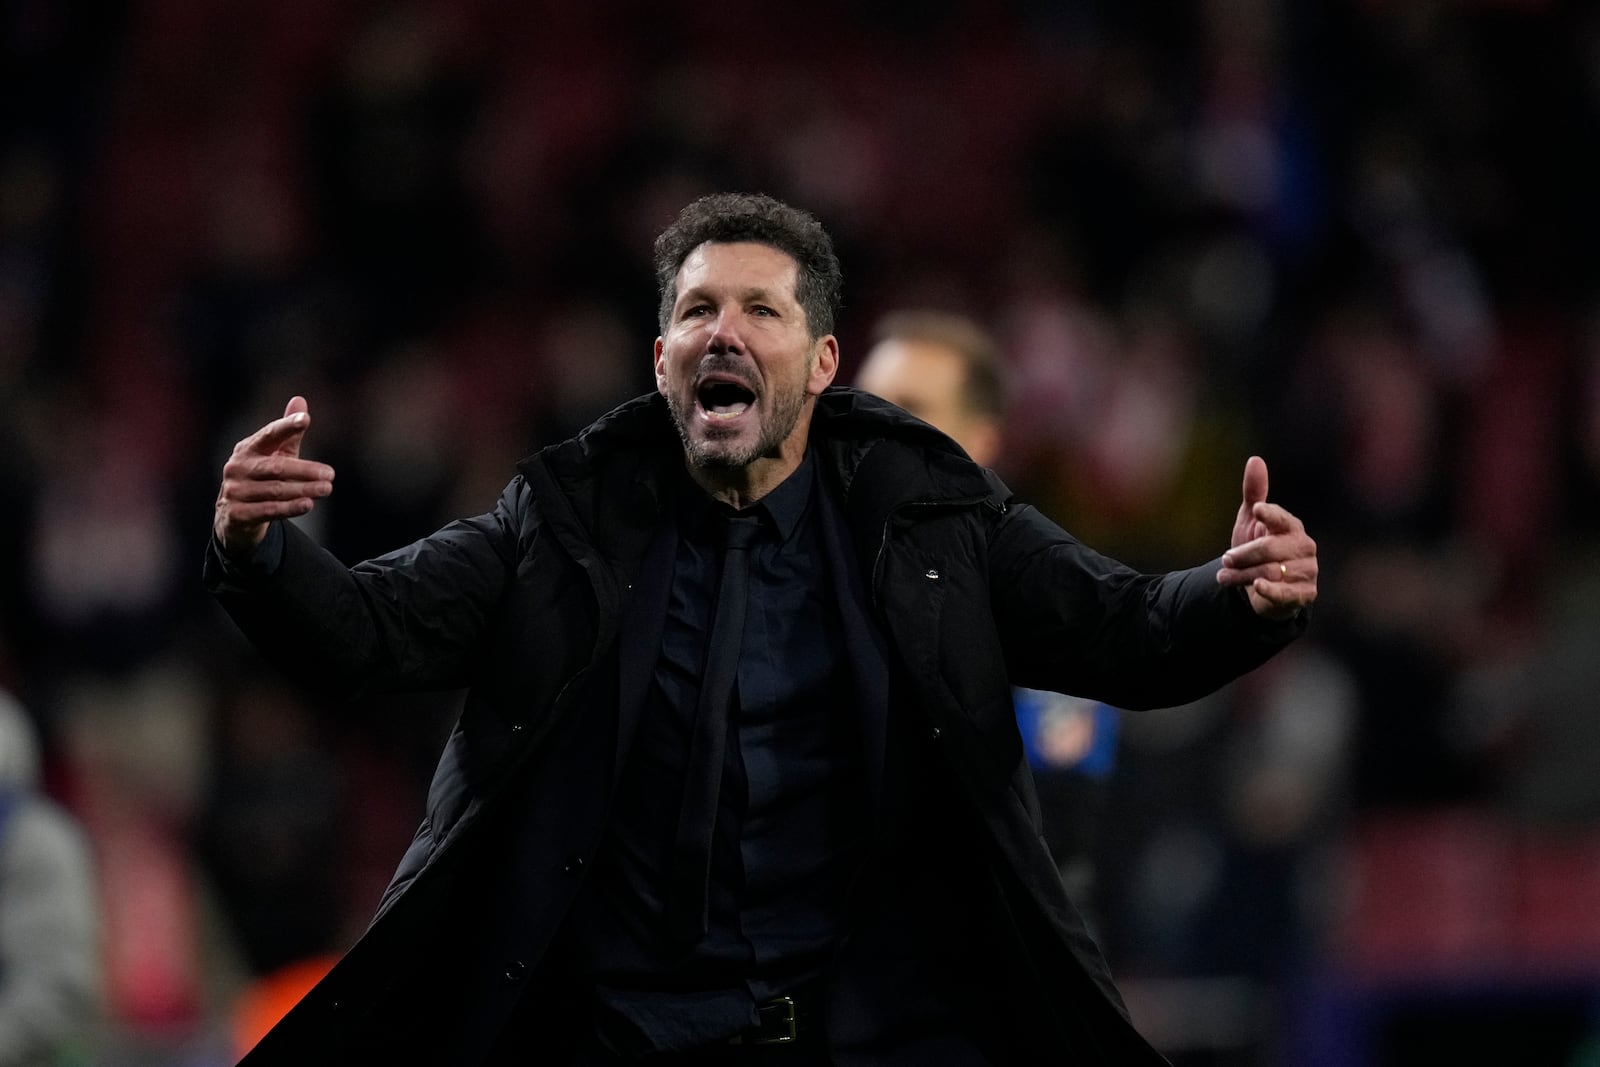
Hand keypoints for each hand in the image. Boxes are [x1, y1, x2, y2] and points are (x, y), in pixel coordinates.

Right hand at [213, 396, 335, 555]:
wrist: (234, 518)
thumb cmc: (261, 479)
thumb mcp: (274, 456)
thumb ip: (288, 434)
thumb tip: (300, 400)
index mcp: (247, 449)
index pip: (268, 434)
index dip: (286, 426)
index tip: (305, 420)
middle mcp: (237, 467)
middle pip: (276, 467)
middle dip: (305, 470)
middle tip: (330, 474)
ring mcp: (235, 491)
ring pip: (275, 490)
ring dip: (304, 490)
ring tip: (326, 488)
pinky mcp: (237, 514)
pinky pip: (268, 510)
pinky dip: (290, 508)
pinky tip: (308, 504)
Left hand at [1216, 456, 1316, 619]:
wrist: (1260, 586)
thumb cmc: (1257, 547)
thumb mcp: (1250, 520)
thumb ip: (1254, 493)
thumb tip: (1255, 459)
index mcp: (1292, 527)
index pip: (1282, 519)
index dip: (1270, 515)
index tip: (1256, 510)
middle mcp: (1304, 547)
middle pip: (1270, 549)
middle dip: (1243, 554)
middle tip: (1225, 558)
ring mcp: (1307, 571)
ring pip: (1271, 571)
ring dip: (1242, 575)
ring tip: (1224, 576)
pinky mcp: (1305, 594)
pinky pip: (1285, 593)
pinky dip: (1268, 590)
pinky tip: (1255, 587)